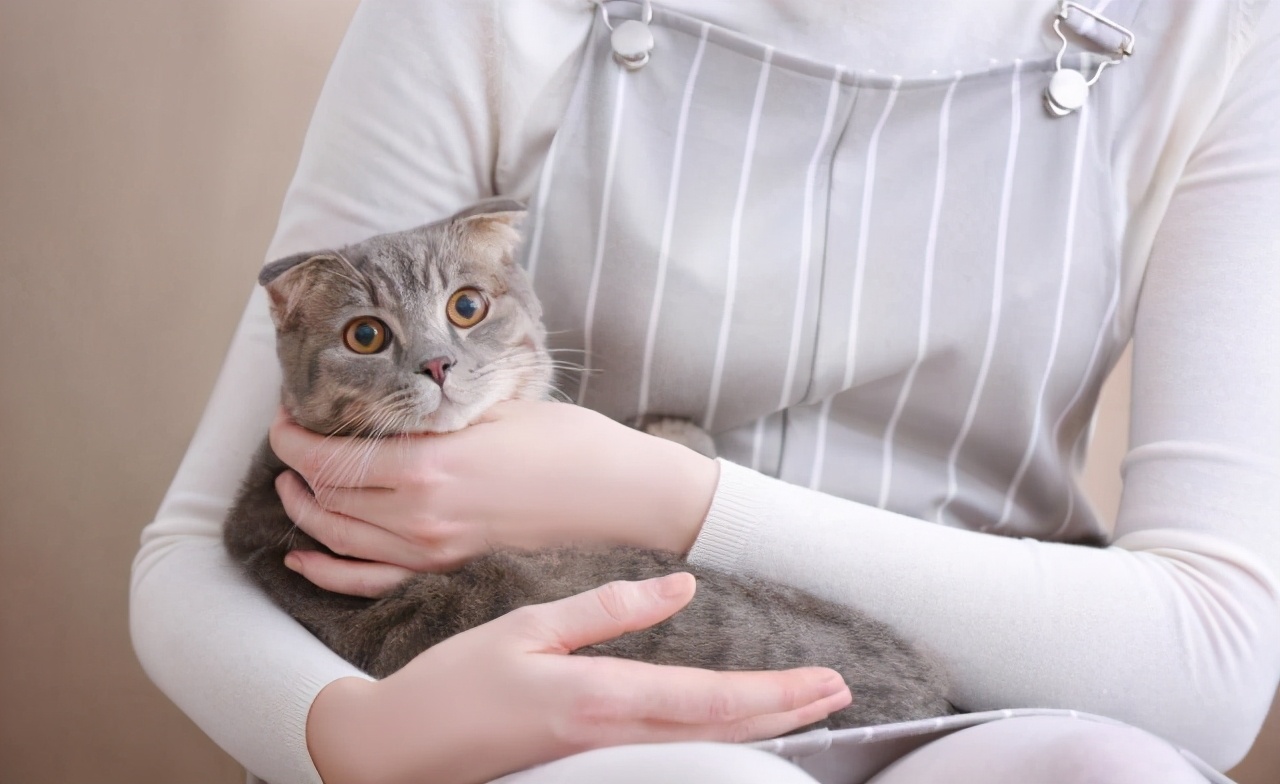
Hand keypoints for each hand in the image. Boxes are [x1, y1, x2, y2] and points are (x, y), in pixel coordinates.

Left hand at [270, 400, 718, 595]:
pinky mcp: (449, 569)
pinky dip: (329, 572)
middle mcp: (419, 516)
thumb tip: (390, 397)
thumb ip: (434, 411)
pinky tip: (305, 558)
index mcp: (427, 468)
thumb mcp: (494, 407)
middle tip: (291, 438)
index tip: (287, 413)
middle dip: (295, 467)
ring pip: (339, 539)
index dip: (291, 436)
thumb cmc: (567, 442)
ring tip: (293, 486)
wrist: (618, 495)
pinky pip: (370, 581)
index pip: (328, 458)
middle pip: (327, 497)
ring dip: (306, 512)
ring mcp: (433, 551)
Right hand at [307, 573, 851, 783]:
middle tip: (838, 694)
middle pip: (721, 732)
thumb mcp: (527, 628)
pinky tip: (732, 728)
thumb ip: (608, 612)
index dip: (776, 693)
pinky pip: (671, 756)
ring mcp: (598, 761)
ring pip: (703, 749)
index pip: (710, 700)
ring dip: (761, 729)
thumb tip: (681, 588)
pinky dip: (717, 740)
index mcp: (598, 699)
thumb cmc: (452, 685)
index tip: (826, 680)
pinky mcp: (586, 766)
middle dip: (787, 714)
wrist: (395, 753)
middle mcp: (609, 738)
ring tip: (805, 710)